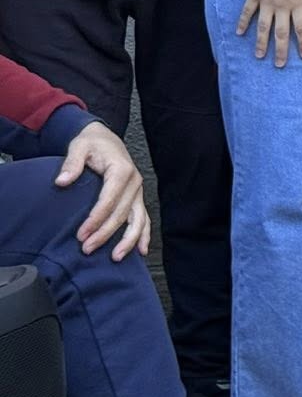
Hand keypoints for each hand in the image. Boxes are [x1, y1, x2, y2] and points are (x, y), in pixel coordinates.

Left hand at [55, 122, 149, 259]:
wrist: (104, 139)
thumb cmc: (92, 144)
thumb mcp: (79, 147)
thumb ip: (71, 163)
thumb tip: (62, 181)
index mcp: (122, 170)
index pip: (109, 200)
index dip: (96, 220)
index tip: (81, 235)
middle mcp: (134, 182)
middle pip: (122, 214)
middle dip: (105, 234)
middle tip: (87, 249)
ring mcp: (138, 192)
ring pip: (138, 220)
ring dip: (128, 240)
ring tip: (116, 257)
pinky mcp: (137, 198)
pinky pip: (144, 219)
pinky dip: (144, 235)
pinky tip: (141, 251)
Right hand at [237, 0, 301, 66]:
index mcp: (298, 2)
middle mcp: (281, 6)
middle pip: (281, 33)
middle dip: (281, 50)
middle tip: (280, 65)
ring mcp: (266, 2)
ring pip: (264, 27)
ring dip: (261, 43)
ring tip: (260, 56)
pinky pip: (247, 12)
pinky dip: (243, 23)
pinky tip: (239, 34)